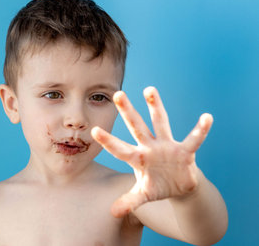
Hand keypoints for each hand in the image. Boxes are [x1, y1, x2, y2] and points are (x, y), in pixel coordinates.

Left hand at [91, 87, 212, 217]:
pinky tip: (207, 117)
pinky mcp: (185, 150)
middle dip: (127, 112)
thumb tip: (113, 213)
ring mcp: (167, 146)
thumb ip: (129, 201)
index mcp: (138, 158)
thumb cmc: (157, 186)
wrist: (179, 186)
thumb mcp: (143, 194)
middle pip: (136, 127)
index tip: (94, 130)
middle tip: (117, 94)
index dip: (108, 141)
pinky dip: (201, 130)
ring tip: (149, 90)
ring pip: (160, 122)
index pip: (120, 149)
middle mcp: (150, 147)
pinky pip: (194, 139)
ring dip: (155, 107)